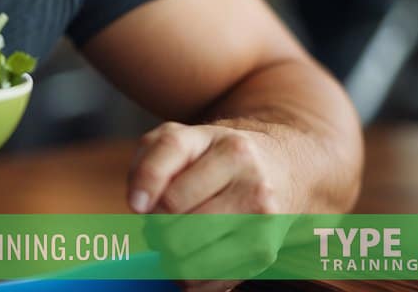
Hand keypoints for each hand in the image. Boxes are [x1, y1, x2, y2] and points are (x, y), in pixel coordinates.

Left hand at [127, 121, 295, 291]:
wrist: (282, 170)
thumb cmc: (217, 157)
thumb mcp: (184, 140)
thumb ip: (150, 162)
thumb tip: (138, 204)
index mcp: (225, 144)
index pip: (173, 153)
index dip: (145, 184)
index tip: (135, 205)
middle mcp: (248, 177)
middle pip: (176, 212)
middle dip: (155, 224)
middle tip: (157, 225)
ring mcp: (260, 216)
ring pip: (191, 254)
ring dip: (168, 255)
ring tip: (172, 243)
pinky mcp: (265, 252)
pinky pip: (210, 279)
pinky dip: (189, 277)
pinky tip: (190, 261)